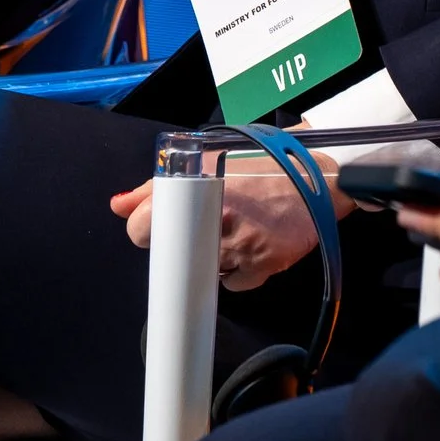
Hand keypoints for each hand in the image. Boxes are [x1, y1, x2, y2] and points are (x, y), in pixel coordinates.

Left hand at [110, 154, 348, 291]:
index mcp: (197, 190)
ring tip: (235, 227)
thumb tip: (118, 205)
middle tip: (204, 224)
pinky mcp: (262, 267)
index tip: (154, 226)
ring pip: (204, 269)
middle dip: (182, 243)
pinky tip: (251, 244)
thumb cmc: (266, 160)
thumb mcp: (210, 157)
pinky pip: (234, 283)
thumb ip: (157, 184)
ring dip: (213, 254)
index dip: (144, 229)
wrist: (321, 176)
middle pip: (174, 252)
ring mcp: (240, 248)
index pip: (142, 228)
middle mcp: (216, 221)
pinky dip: (237, 270)